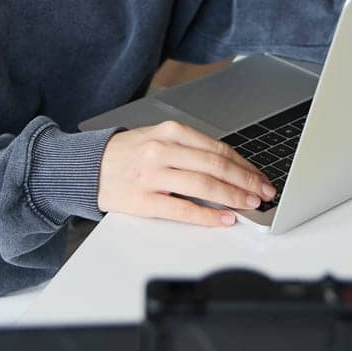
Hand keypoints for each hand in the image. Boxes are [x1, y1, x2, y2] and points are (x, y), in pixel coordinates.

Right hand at [98, 121, 275, 226]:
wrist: (87, 167)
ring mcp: (152, 175)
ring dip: (233, 197)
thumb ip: (190, 149)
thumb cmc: (126, 154)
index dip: (245, 165)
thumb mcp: (158, 138)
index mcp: (170, 132)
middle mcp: (162, 150)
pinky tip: (224, 218)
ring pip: (204, 186)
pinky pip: (183, 210)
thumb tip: (230, 168)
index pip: (218, 149)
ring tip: (250, 205)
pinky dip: (208, 215)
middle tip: (264, 192)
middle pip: (216, 166)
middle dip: (246, 181)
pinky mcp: (143, 200)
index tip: (260, 177)